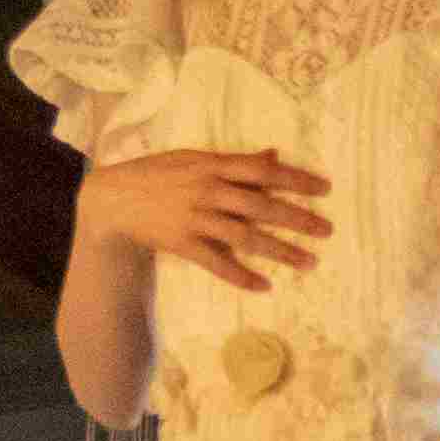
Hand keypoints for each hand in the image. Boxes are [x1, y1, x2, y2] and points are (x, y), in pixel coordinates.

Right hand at [78, 145, 329, 295]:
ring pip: (245, 237)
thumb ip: (236, 160)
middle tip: (327, 230)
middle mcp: (207, 190)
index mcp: (212, 165)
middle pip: (261, 205)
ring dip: (280, 251)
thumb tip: (274, 154)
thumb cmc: (158, 174)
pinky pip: (217, 263)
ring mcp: (195, 219)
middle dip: (298, 218)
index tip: (325, 189)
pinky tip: (264, 286)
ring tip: (309, 262)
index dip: (295, 179)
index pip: (262, 170)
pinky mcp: (182, 244)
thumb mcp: (195, 158)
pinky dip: (241, 276)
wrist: (112, 199)